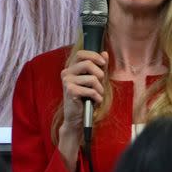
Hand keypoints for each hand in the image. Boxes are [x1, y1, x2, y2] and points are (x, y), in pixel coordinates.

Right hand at [57, 50, 107, 171]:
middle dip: (100, 74)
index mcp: (70, 68)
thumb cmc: (85, 98)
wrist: (76, 118)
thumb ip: (99, 66)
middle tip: (101, 84)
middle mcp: (66, 73)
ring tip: (97, 95)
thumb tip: (105, 53)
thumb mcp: (94, 80)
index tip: (103, 63)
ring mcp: (67, 82)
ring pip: (92, 79)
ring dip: (100, 89)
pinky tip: (95, 101)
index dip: (94, 56)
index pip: (81, 53)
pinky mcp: (70, 91)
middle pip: (88, 64)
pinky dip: (97, 97)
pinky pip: (91, 90)